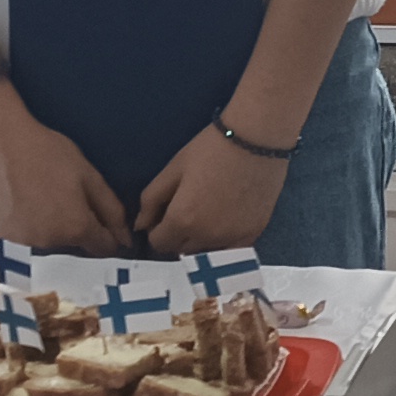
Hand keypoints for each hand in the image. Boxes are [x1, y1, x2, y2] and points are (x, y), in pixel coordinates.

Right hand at [0, 87, 129, 250]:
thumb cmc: (48, 153)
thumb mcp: (89, 175)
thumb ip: (111, 210)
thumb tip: (125, 238)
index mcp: (76, 228)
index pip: (103, 247)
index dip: (109, 234)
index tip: (104, 218)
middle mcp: (50, 242)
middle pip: (75, 244)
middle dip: (78, 226)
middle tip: (67, 193)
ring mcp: (23, 240)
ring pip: (49, 240)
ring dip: (53, 226)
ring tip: (43, 193)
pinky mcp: (2, 234)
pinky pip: (26, 234)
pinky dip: (29, 223)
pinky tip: (23, 197)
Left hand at [135, 121, 291, 254]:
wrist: (256, 139)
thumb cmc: (210, 148)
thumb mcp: (173, 169)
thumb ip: (151, 200)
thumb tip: (140, 225)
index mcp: (182, 219)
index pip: (159, 243)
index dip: (157, 230)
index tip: (163, 217)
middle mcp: (206, 236)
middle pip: (181, 251)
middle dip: (177, 237)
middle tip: (185, 214)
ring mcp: (231, 238)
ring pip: (205, 255)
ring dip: (199, 243)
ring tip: (205, 219)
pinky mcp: (252, 234)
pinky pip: (230, 253)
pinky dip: (223, 245)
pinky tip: (224, 225)